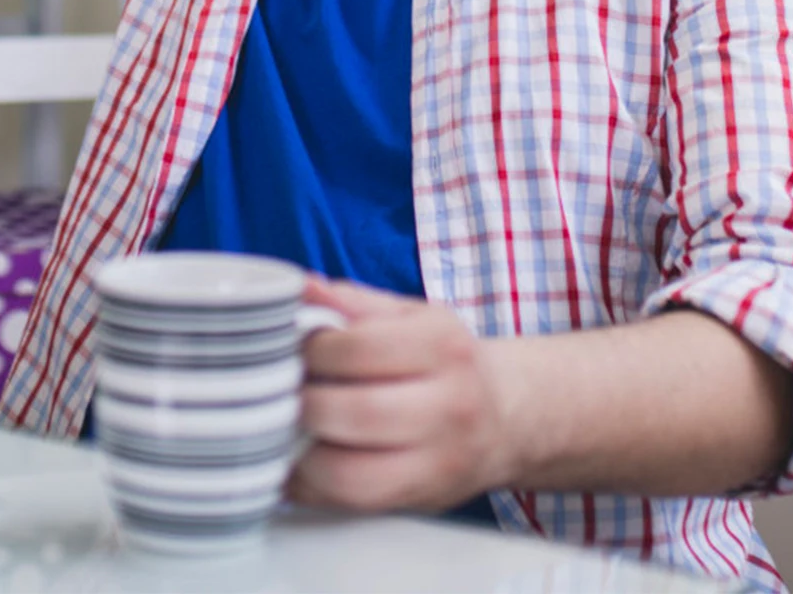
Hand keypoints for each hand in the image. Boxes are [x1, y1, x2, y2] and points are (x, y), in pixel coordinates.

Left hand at [288, 277, 518, 514]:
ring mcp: (440, 461)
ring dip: (304, 452)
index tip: (297, 348)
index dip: (315, 349)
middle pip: (357, 413)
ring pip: (353, 473)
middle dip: (304, 402)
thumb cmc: (445, 360)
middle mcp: (450, 405)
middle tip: (285, 390)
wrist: (506, 415)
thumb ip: (353, 302)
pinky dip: (314, 487)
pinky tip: (300, 464)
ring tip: (290, 428)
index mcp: (443, 345)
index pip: (362, 348)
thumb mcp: (410, 316)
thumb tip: (301, 288)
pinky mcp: (424, 499)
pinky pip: (354, 504)